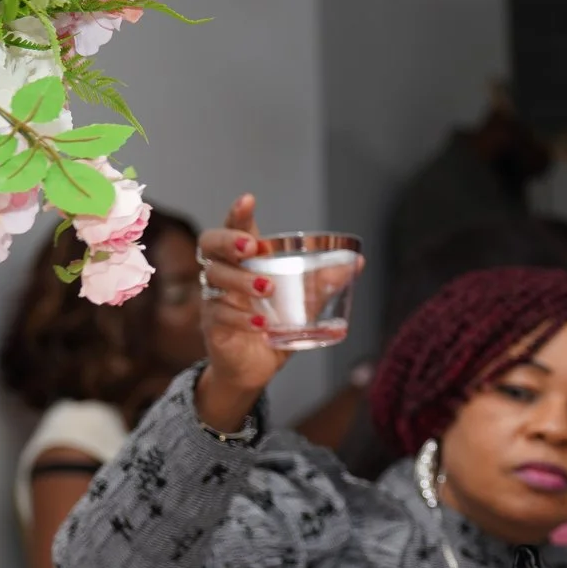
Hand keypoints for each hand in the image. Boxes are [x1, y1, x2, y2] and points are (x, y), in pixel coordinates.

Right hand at [193, 193, 307, 427]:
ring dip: (242, 281)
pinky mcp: (212, 326)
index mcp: (244, 262)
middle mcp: (223, 275)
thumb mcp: (303, 302)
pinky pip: (218, 314)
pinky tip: (261, 324)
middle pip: (209, 245)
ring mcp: (214, 299)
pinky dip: (241, 318)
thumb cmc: (274, 325)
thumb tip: (357, 263)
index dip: (237, 214)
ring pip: (214, 278)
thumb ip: (324, 281)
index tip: (248, 199)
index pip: (233, 229)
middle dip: (228, 241)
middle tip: (252, 248)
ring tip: (268, 290)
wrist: (255, 367)